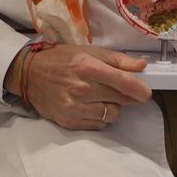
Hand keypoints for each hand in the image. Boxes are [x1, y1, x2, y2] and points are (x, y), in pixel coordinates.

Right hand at [7, 44, 151, 130]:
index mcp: (87, 67)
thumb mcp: (88, 52)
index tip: (146, 93)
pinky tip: (92, 106)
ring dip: (113, 107)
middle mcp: (81, 88)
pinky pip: (99, 125)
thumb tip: (142, 66)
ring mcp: (75, 107)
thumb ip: (117, 60)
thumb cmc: (61, 59)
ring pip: (112, 114)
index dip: (140, 89)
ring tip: (102, 97)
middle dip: (126, 95)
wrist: (30, 75)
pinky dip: (101, 117)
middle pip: (120, 99)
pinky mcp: (70, 121)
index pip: (123, 82)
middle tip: (121, 90)